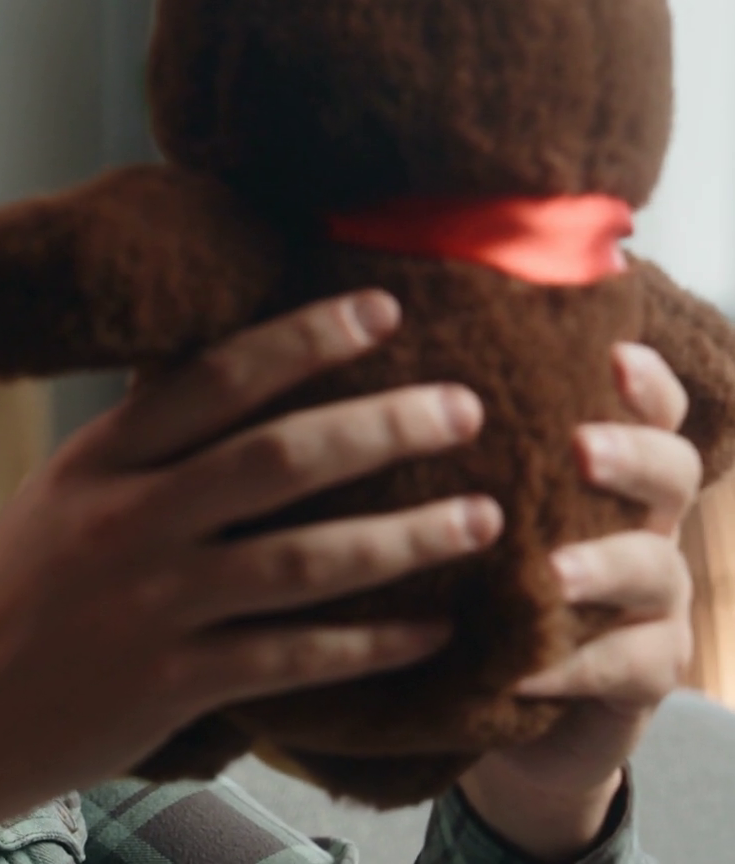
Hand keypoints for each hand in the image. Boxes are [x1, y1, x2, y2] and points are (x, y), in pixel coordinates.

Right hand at [0, 292, 497, 863]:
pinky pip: (296, 658)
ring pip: (305, 562)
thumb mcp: (57, 497)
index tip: (381, 310)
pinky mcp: (173, 684)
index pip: (213, 379)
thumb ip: (136, 443)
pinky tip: (433, 629)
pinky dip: (372, 643)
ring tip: (483, 517)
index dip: (305, 339)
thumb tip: (218, 368)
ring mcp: (151, 606)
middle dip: (384, 426)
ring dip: (406, 537)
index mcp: (96, 463)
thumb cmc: (13, 597)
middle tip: (463, 406)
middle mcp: (125, 523)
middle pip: (278, 458)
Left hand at [458, 343, 701, 861]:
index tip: (611, 354)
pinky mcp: (642, 671)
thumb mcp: (463, 500)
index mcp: (606, 468)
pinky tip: (526, 671)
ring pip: (658, 570)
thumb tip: (373, 355)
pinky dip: (578, 666)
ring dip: (605, 566)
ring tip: (551, 572)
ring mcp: (652, 599)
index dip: (643, 381)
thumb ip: (452, 446)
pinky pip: (631, 666)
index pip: (647, 408)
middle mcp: (642, 521)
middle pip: (673, 472)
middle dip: (634, 454)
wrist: (503, 691)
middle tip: (579, 447)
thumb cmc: (473, 572)